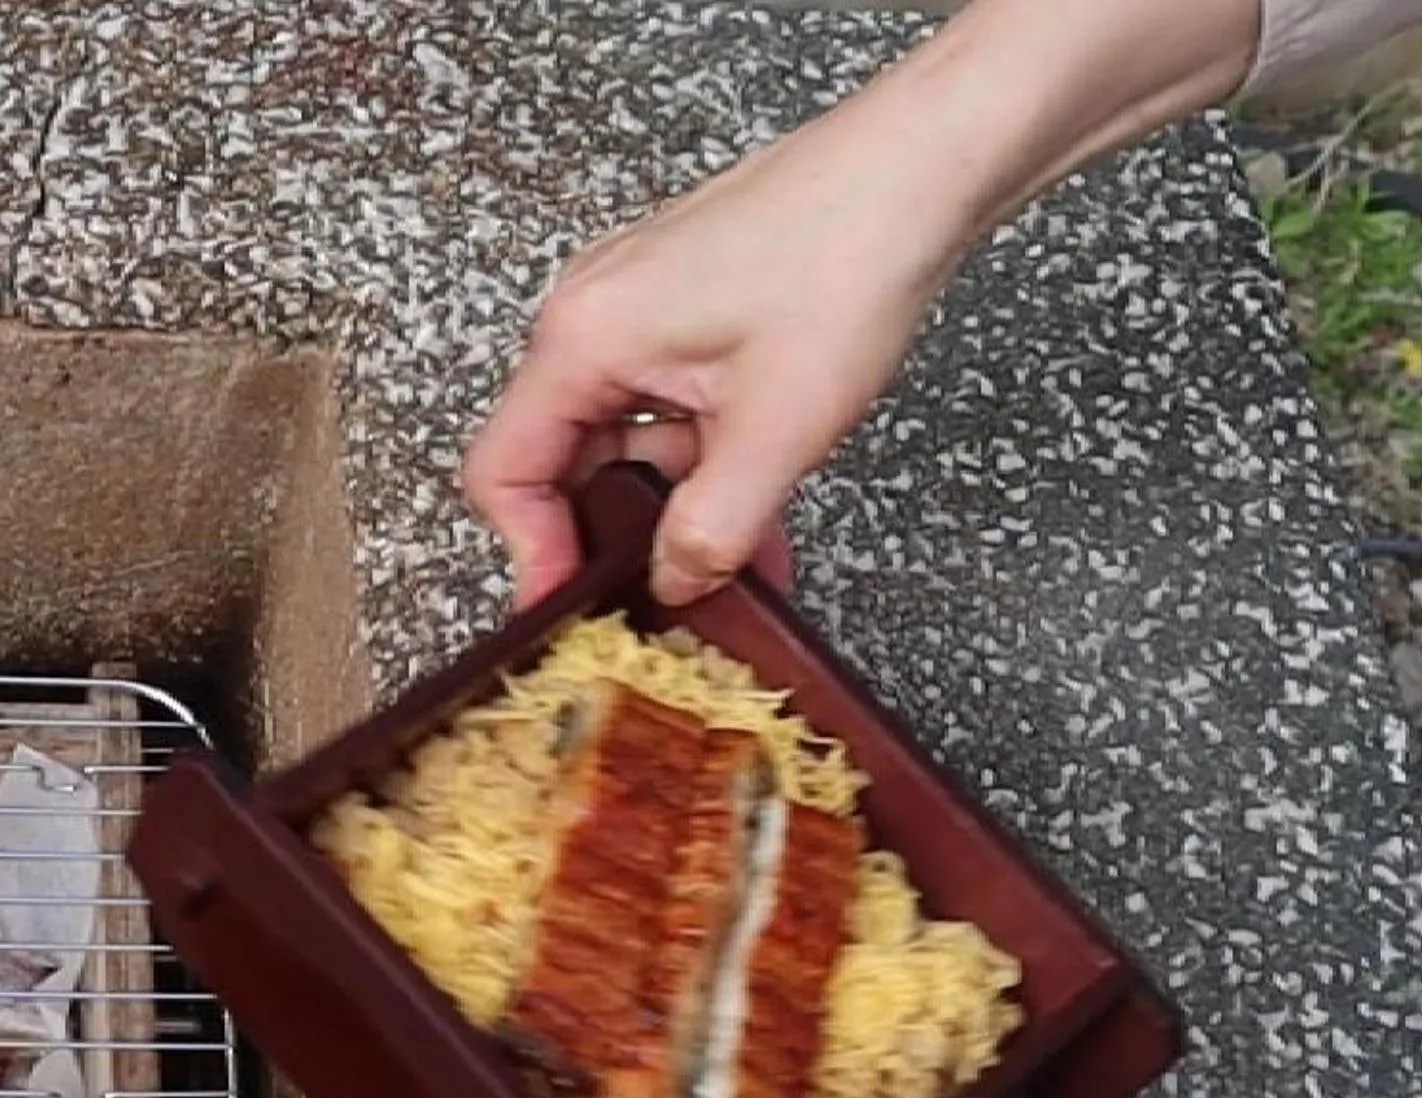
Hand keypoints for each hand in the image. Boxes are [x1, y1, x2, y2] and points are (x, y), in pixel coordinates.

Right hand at [462, 106, 965, 611]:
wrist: (918, 167)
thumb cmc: (846, 257)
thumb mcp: (778, 429)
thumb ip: (712, 529)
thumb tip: (673, 584)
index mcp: (582, 339)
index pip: (502, 474)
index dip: (532, 553)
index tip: (577, 606)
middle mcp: (588, 316)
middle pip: (557, 459)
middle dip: (614, 532)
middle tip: (666, 589)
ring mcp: (631, 305)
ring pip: (618, 437)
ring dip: (668, 497)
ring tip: (736, 545)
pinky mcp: (676, 303)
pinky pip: (659, 402)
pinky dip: (696, 455)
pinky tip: (753, 493)